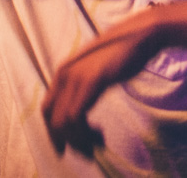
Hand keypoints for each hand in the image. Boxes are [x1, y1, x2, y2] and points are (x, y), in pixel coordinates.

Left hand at [41, 9, 163, 155]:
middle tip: (85, 152)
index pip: (46, 109)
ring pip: (63, 122)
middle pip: (51, 119)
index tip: (66, 148)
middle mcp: (64, 74)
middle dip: (64, 141)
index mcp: (63, 72)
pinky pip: (75, 117)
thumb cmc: (122, 53)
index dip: (53, 132)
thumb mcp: (95, 70)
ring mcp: (76, 77)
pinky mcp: (91, 81)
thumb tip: (79, 108)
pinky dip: (84, 132)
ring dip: (79, 140)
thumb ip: (82, 85)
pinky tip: (100, 133)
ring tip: (97, 143)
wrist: (139, 35)